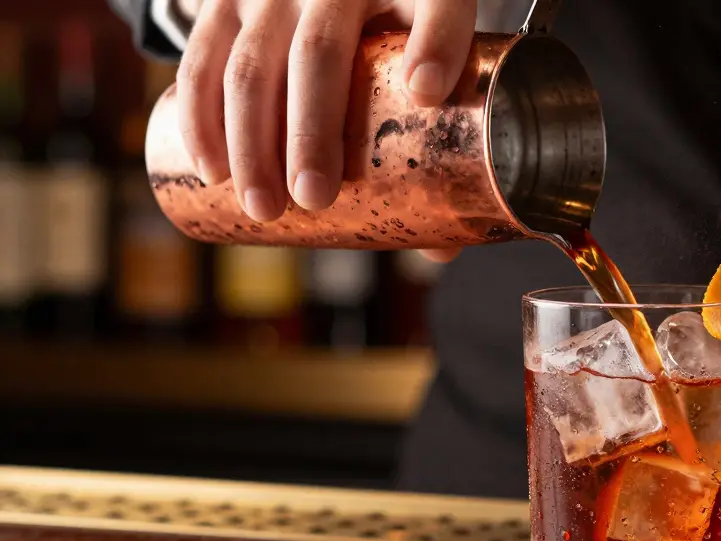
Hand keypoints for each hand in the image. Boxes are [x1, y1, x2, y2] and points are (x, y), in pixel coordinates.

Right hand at [175, 0, 477, 225]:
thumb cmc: (399, 27)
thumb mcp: (426, 62)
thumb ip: (435, 140)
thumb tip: (438, 254)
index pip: (437, 6)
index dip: (437, 44)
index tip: (427, 92)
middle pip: (320, 52)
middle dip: (311, 129)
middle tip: (314, 196)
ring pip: (252, 64)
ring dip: (250, 142)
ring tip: (265, 207)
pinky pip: (203, 57)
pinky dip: (201, 117)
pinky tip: (211, 169)